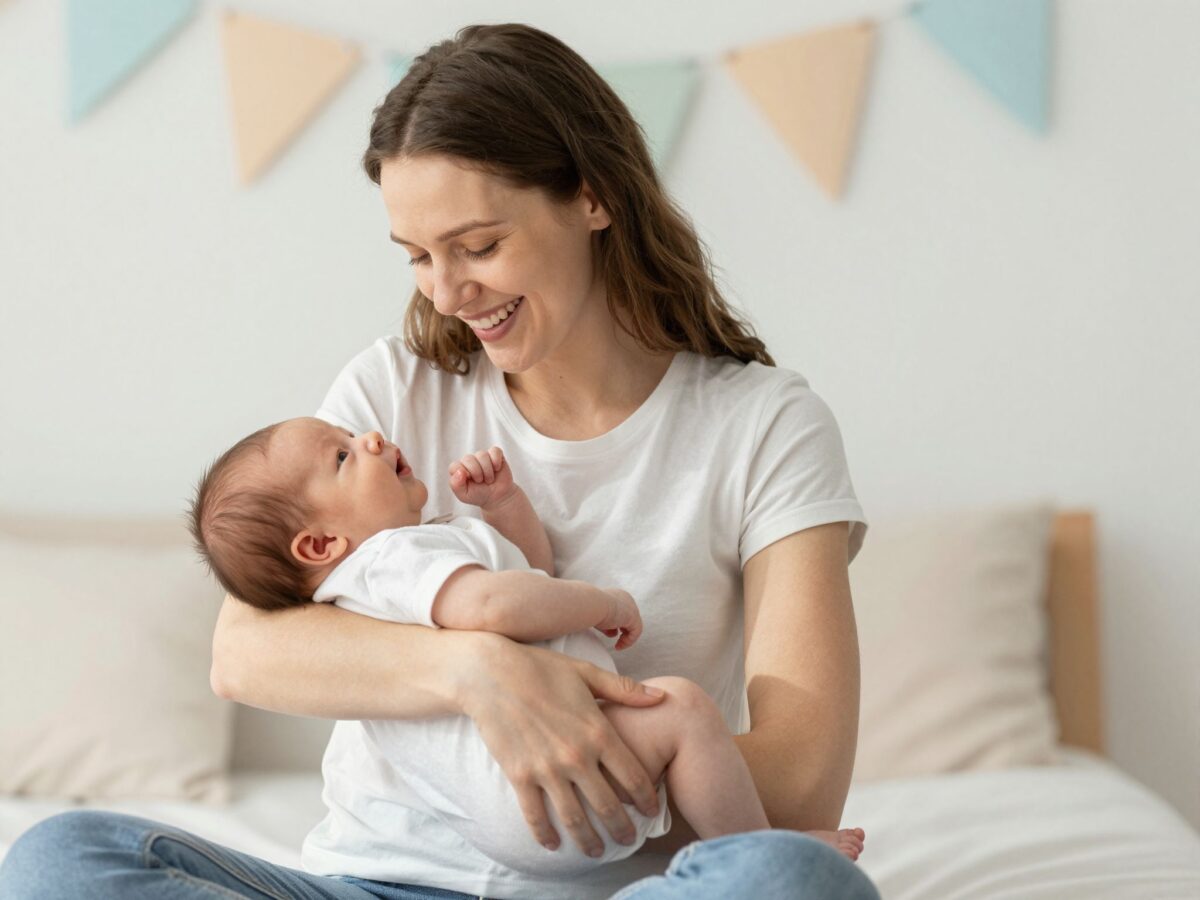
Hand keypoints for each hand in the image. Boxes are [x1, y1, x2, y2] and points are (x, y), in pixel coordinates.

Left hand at [449, 446, 515, 509]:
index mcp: (458, 469)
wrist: (497, 497)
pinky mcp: (494, 454)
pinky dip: (496, 461)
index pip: (455, 466)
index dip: (464, 474)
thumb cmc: (478, 495)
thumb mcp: (464, 495)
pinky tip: (497, 469)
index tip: (471, 482)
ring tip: (489, 479)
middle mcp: (469, 460)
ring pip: (482, 455)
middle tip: (481, 481)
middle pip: (469, 459)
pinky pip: (494, 451)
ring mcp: (482, 456)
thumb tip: (459, 471)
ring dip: (487, 470)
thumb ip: (456, 485)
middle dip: (477, 473)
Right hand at [461, 635, 665, 856]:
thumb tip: (661, 697)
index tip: (651, 812)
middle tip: (629, 841)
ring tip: (596, 852)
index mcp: (598, 731)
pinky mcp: (519, 775)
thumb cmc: (541, 669)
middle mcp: (576, 756)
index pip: (633, 776)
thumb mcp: (586, 673)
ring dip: (588, 840)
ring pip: (575, 818)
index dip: (646, 799)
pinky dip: (545, 834)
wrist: (491, 674)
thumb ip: (624, 690)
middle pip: (608, 805)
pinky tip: (553, 845)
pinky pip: (535, 815)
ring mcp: (547, 769)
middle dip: (622, 828)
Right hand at [595, 589, 642, 649]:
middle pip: (628, 619)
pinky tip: (618, 646)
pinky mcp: (634, 617)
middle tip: (616, 641)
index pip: (621, 612)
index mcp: (617, 595)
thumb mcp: (598, 616)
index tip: (609, 634)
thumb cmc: (590, 609)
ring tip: (618, 646)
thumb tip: (613, 633)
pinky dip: (628, 641)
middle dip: (623, 631)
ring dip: (626, 638)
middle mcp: (626, 599)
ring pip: (633, 626)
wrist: (591, 604)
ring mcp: (632, 607)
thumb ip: (607, 623)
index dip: (617, 624)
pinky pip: (636, 632)